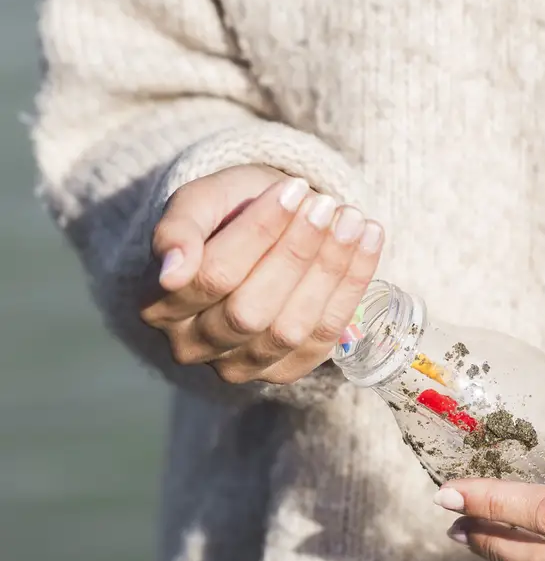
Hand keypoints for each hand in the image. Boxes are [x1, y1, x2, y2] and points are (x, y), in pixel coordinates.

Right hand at [140, 164, 383, 383]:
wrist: (259, 232)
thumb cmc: (223, 214)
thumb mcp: (197, 203)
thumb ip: (176, 230)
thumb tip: (171, 273)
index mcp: (159, 306)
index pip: (213, 276)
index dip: (258, 233)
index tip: (293, 189)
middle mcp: (193, 347)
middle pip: (251, 310)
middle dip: (297, 253)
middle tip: (328, 206)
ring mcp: (241, 366)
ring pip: (291, 328)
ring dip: (330, 270)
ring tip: (353, 220)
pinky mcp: (287, 371)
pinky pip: (325, 336)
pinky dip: (353, 286)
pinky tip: (369, 239)